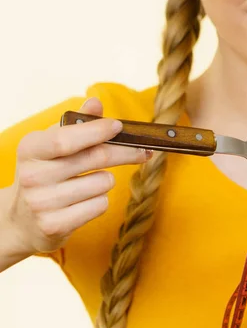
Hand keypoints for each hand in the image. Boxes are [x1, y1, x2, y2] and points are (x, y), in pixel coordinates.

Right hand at [5, 98, 151, 254]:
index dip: (97, 131)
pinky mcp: (55, 225)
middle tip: (143, 151)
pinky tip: (83, 202)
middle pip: (95, 158)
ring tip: (89, 183)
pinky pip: (99, 205)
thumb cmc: (45, 174)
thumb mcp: (52, 146)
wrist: (22, 220)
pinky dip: (100, 201)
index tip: (119, 126)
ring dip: (106, 181)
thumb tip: (95, 102)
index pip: (67, 139)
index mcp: (31, 149)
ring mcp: (42, 203)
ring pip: (103, 183)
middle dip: (126, 153)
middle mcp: (33, 176)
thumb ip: (75, 124)